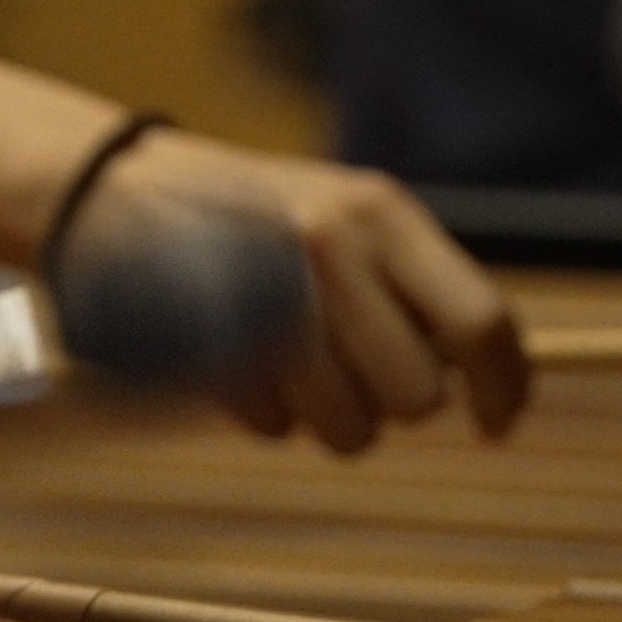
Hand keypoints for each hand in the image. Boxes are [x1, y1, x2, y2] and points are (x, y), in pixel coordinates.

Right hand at [77, 132, 530, 452]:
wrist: (116, 192)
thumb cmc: (257, 221)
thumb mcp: (349, 221)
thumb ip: (416, 287)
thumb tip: (490, 379)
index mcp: (383, 213)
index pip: (481, 322)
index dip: (505, 388)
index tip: (499, 426)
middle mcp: (334, 246)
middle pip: (417, 395)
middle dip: (392, 404)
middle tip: (354, 372)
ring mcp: (270, 297)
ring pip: (350, 427)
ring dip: (327, 418)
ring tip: (291, 365)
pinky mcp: (214, 345)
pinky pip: (276, 429)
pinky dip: (264, 413)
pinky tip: (240, 361)